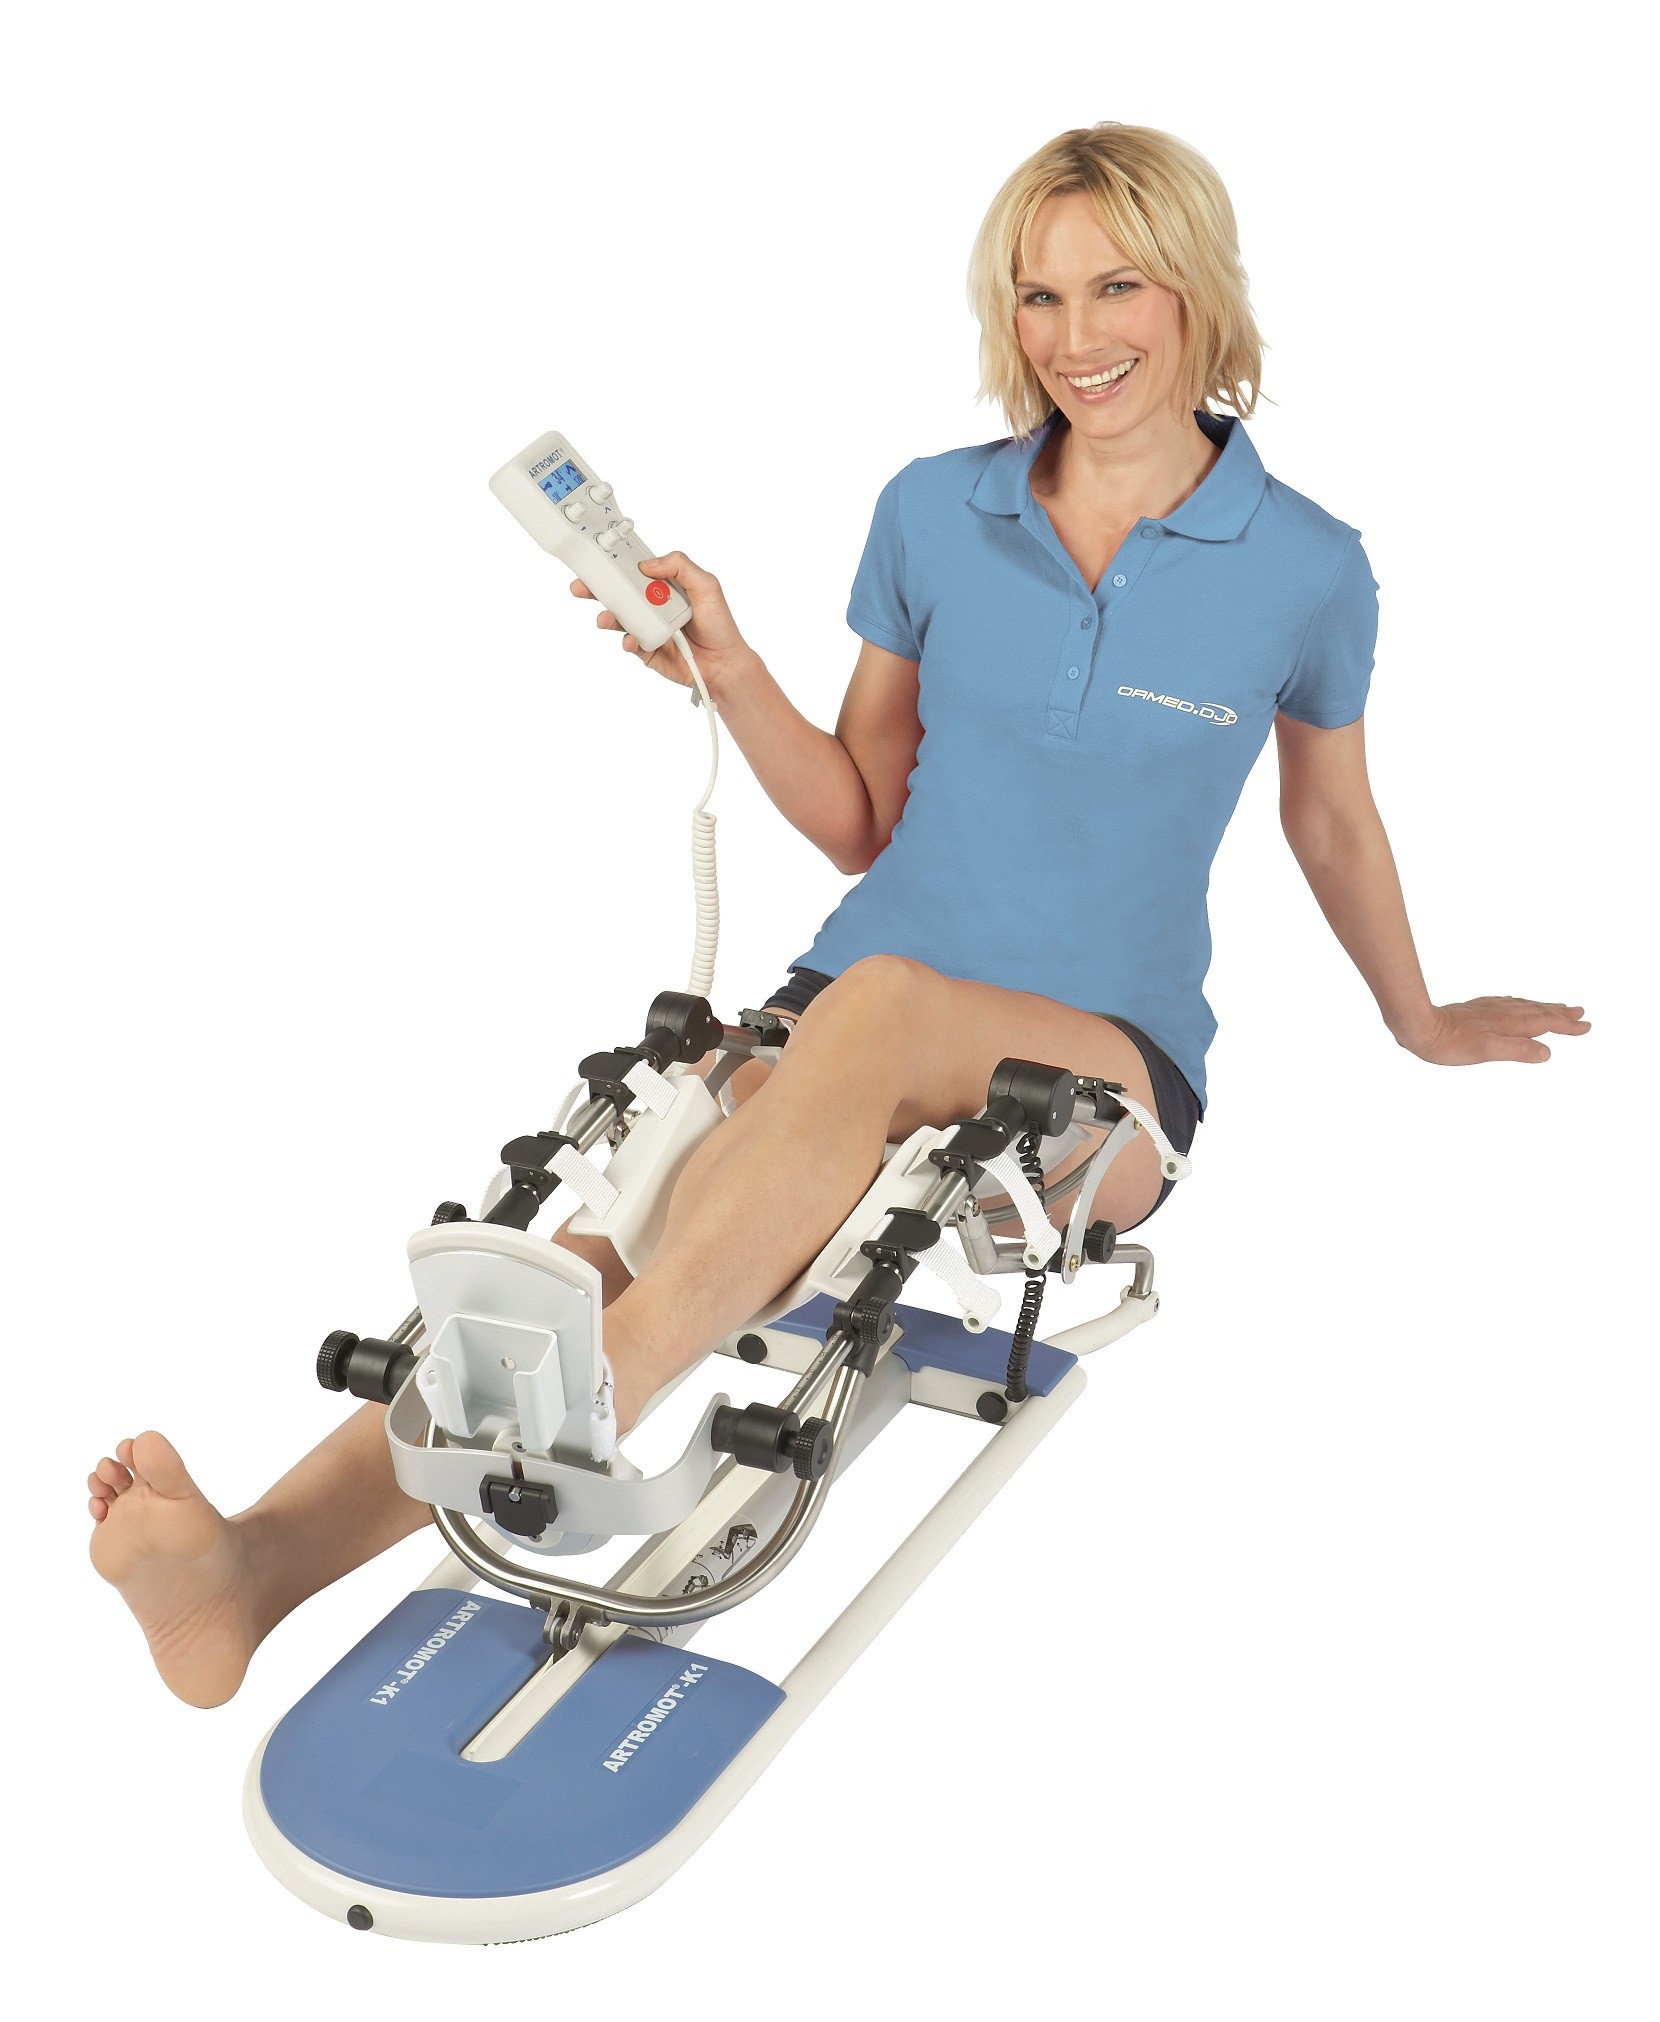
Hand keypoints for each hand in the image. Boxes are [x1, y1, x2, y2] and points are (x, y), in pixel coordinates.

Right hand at [568, 551, 756, 697]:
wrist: (724, 664)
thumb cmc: (719, 624)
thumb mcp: (707, 586)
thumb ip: (680, 566)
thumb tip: (647, 564)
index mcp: (663, 587)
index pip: (635, 572)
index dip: (616, 565)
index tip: (597, 559)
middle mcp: (651, 606)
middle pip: (618, 595)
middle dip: (596, 590)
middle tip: (580, 586)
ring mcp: (647, 629)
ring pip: (620, 620)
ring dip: (608, 617)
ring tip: (604, 618)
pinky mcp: (647, 651)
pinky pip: (631, 644)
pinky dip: (628, 642)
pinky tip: (631, 640)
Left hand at [1394, 996, 1590, 1064]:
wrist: (1418, 1024)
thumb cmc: (1449, 1044)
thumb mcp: (1486, 1052)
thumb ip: (1517, 1051)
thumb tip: (1546, 1052)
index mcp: (1508, 1023)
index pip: (1545, 1023)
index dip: (1567, 1026)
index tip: (1586, 1026)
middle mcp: (1502, 1012)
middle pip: (1538, 1011)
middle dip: (1561, 1013)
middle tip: (1581, 1013)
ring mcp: (1488, 1008)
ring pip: (1524, 1005)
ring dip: (1543, 1007)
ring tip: (1558, 1007)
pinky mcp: (1475, 1008)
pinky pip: (1507, 1003)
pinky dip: (1521, 1003)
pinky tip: (1517, 1004)